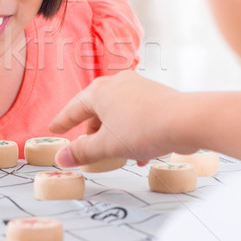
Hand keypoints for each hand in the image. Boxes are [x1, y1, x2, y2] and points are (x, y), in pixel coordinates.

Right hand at [49, 70, 183, 167]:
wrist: (186, 120)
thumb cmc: (143, 129)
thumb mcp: (107, 146)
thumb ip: (82, 152)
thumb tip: (61, 157)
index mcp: (99, 91)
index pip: (73, 108)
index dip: (62, 121)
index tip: (54, 129)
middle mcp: (117, 83)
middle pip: (96, 110)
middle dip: (93, 133)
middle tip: (89, 149)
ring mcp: (138, 87)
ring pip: (118, 114)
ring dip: (115, 135)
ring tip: (119, 156)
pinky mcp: (156, 95)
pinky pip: (136, 115)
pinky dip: (132, 132)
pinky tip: (141, 153)